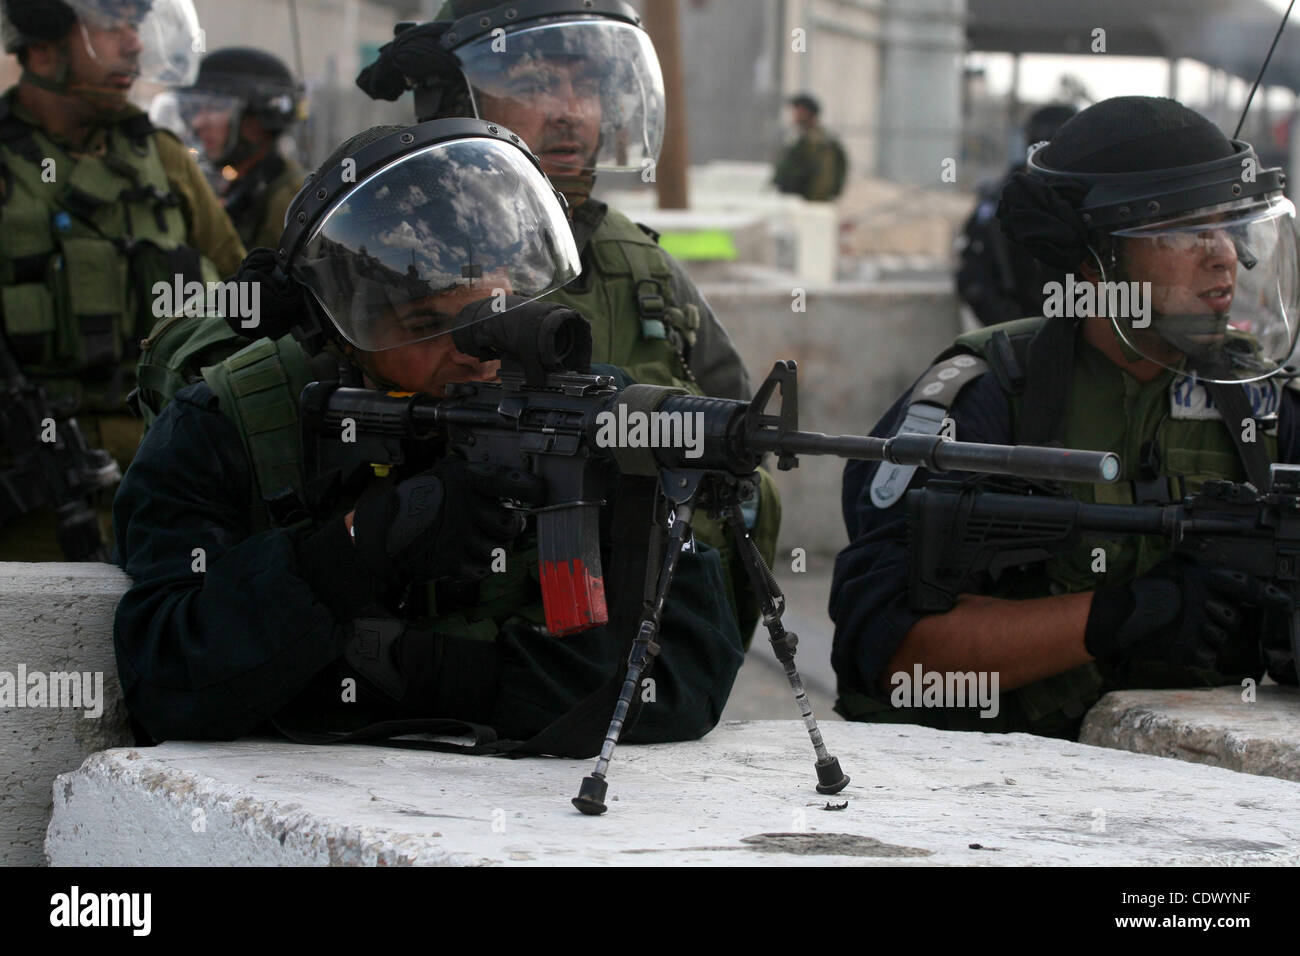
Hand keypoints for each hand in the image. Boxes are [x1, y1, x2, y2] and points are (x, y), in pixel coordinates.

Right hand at [352, 459, 543, 585]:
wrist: (382, 530)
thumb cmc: (414, 501)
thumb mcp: (442, 476)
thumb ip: (473, 477)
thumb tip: (507, 479)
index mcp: (463, 480)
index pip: (506, 482)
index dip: (528, 487)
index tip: (540, 491)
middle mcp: (464, 506)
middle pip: (508, 524)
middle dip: (511, 526)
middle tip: (508, 523)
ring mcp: (458, 535)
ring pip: (499, 549)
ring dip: (495, 548)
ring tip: (483, 541)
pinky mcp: (451, 559)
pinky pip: (482, 569)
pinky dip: (481, 567)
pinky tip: (473, 558)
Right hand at [1085, 558, 1289, 670]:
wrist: (1117, 618)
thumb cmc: (1144, 593)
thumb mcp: (1172, 568)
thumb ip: (1198, 568)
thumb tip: (1223, 568)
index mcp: (1200, 577)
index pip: (1245, 585)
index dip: (1270, 595)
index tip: (1287, 603)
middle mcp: (1201, 600)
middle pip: (1233, 617)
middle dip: (1220, 619)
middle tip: (1196, 615)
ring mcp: (1195, 626)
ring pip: (1222, 637)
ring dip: (1207, 636)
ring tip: (1182, 628)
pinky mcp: (1187, 649)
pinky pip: (1209, 656)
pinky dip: (1199, 654)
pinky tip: (1183, 644)